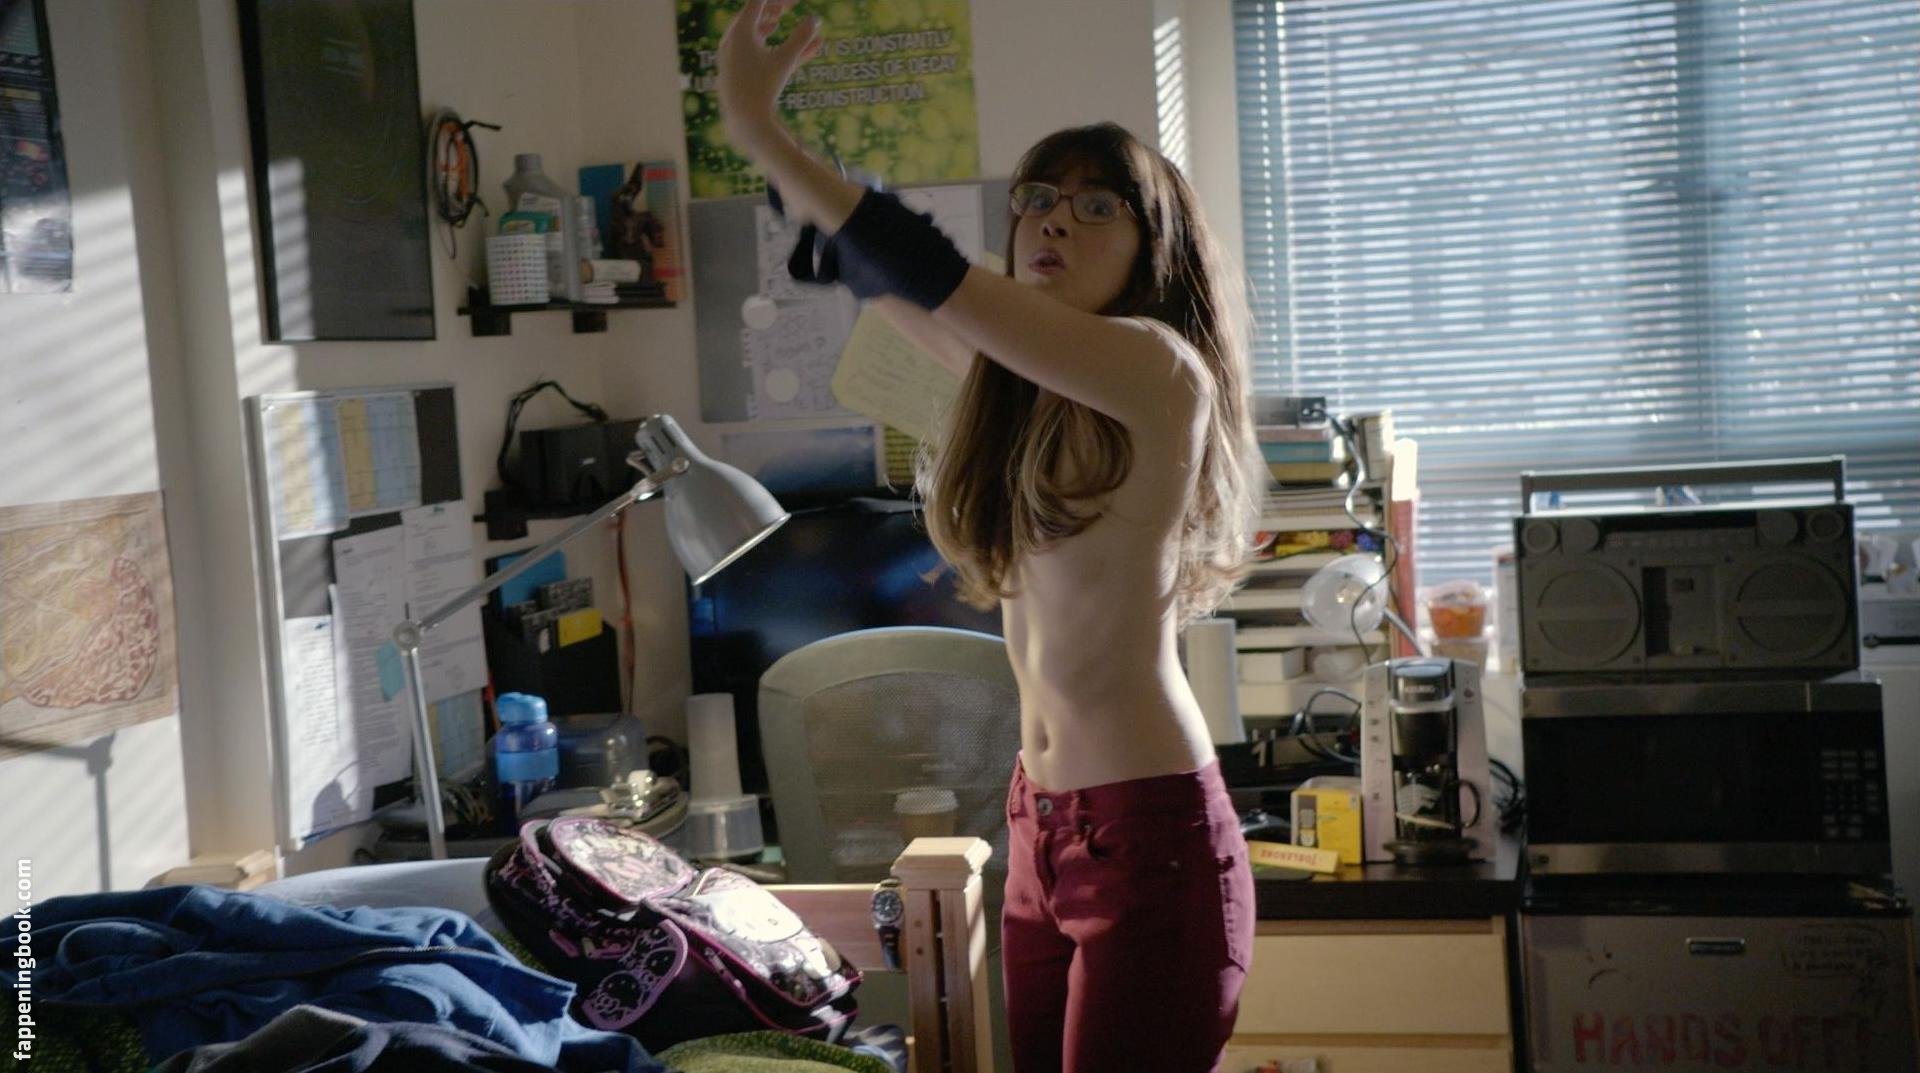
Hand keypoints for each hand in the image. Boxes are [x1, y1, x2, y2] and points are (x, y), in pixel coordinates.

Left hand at [717, 0, 823, 158]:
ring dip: (765, 27)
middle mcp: (730, 42)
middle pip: (750, 18)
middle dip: (770, 10)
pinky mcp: (731, 74)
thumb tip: (816, 19)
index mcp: (740, 32)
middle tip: (786, 8)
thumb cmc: (765, 87)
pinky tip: (772, 48)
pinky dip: (762, 47)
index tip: (794, 2)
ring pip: (748, 36)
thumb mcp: (786, 60)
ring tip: (777, 23)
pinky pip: (748, 54)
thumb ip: (802, 38)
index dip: (777, 0)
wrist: (745, 121)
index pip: (758, 3)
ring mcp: (729, 58)